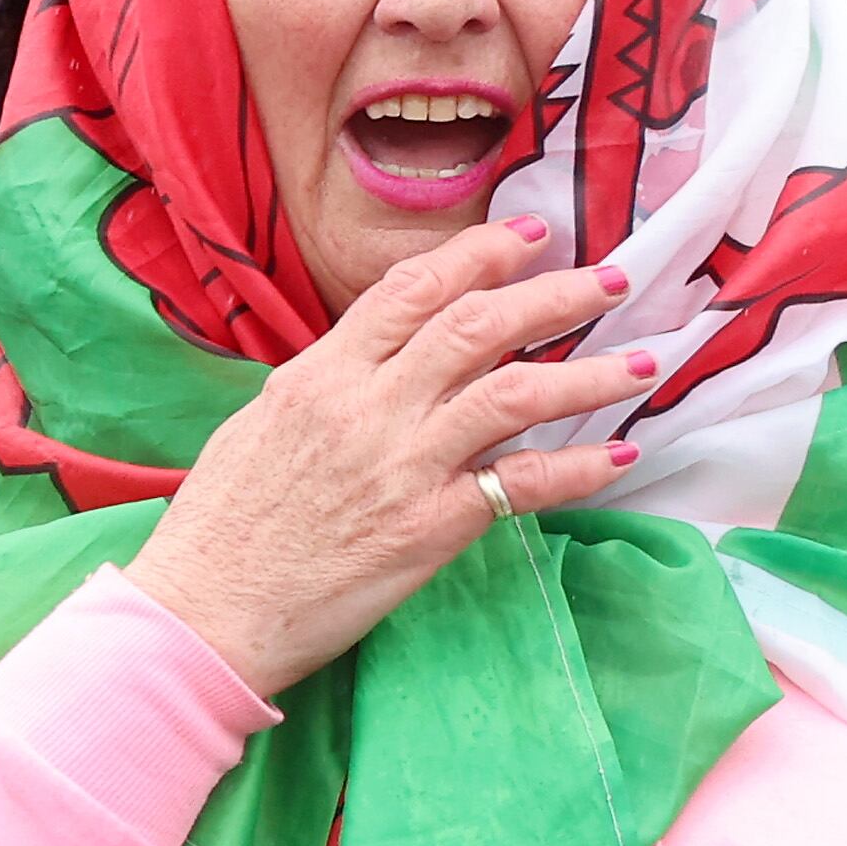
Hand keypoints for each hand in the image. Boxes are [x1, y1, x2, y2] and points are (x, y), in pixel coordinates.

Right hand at [126, 216, 649, 697]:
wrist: (204, 610)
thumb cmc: (226, 525)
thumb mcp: (265, 424)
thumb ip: (331, 384)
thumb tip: (385, 358)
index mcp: (321, 374)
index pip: (412, 291)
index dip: (479, 255)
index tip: (530, 235)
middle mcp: (367, 406)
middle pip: (477, 325)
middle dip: (553, 295)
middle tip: (612, 279)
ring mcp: (403, 464)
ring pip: (515, 393)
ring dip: (588, 374)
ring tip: (641, 362)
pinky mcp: (429, 525)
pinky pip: (522, 484)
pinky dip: (578, 467)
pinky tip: (618, 454)